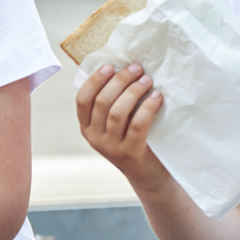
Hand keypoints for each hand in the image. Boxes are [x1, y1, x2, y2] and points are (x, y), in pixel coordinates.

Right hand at [75, 63, 164, 183]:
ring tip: (147, 80)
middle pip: (102, 102)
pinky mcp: (130, 153)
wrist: (148, 174)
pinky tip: (157, 97)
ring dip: (133, 91)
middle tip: (136, 68)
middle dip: (120, 80)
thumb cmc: (133, 139)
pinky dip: (147, 107)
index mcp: (86, 127)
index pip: (83, 99)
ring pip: (118, 112)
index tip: (111, 65)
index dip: (95, 80)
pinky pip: (137, 125)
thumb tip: (120, 67)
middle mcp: (95, 138)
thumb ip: (112, 102)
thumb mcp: (114, 123)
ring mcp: (111, 147)